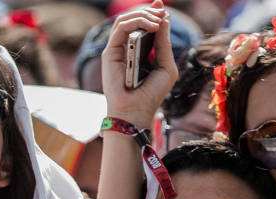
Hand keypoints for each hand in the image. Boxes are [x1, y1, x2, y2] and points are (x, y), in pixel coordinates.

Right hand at [101, 0, 178, 127]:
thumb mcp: (166, 66)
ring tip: (158, 21)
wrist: (136, 112)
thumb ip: (164, 44)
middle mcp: (125, 49)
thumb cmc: (151, 94)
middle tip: (162, 13)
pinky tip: (152, 27)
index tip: (162, 7)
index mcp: (138, 52)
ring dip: (143, 16)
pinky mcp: (109, 53)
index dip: (151, 13)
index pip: (141, 25)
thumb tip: (164, 19)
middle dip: (149, 12)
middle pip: (133, 20)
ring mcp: (116, 50)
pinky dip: (136, 22)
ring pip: (125, 20)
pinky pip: (120, 28)